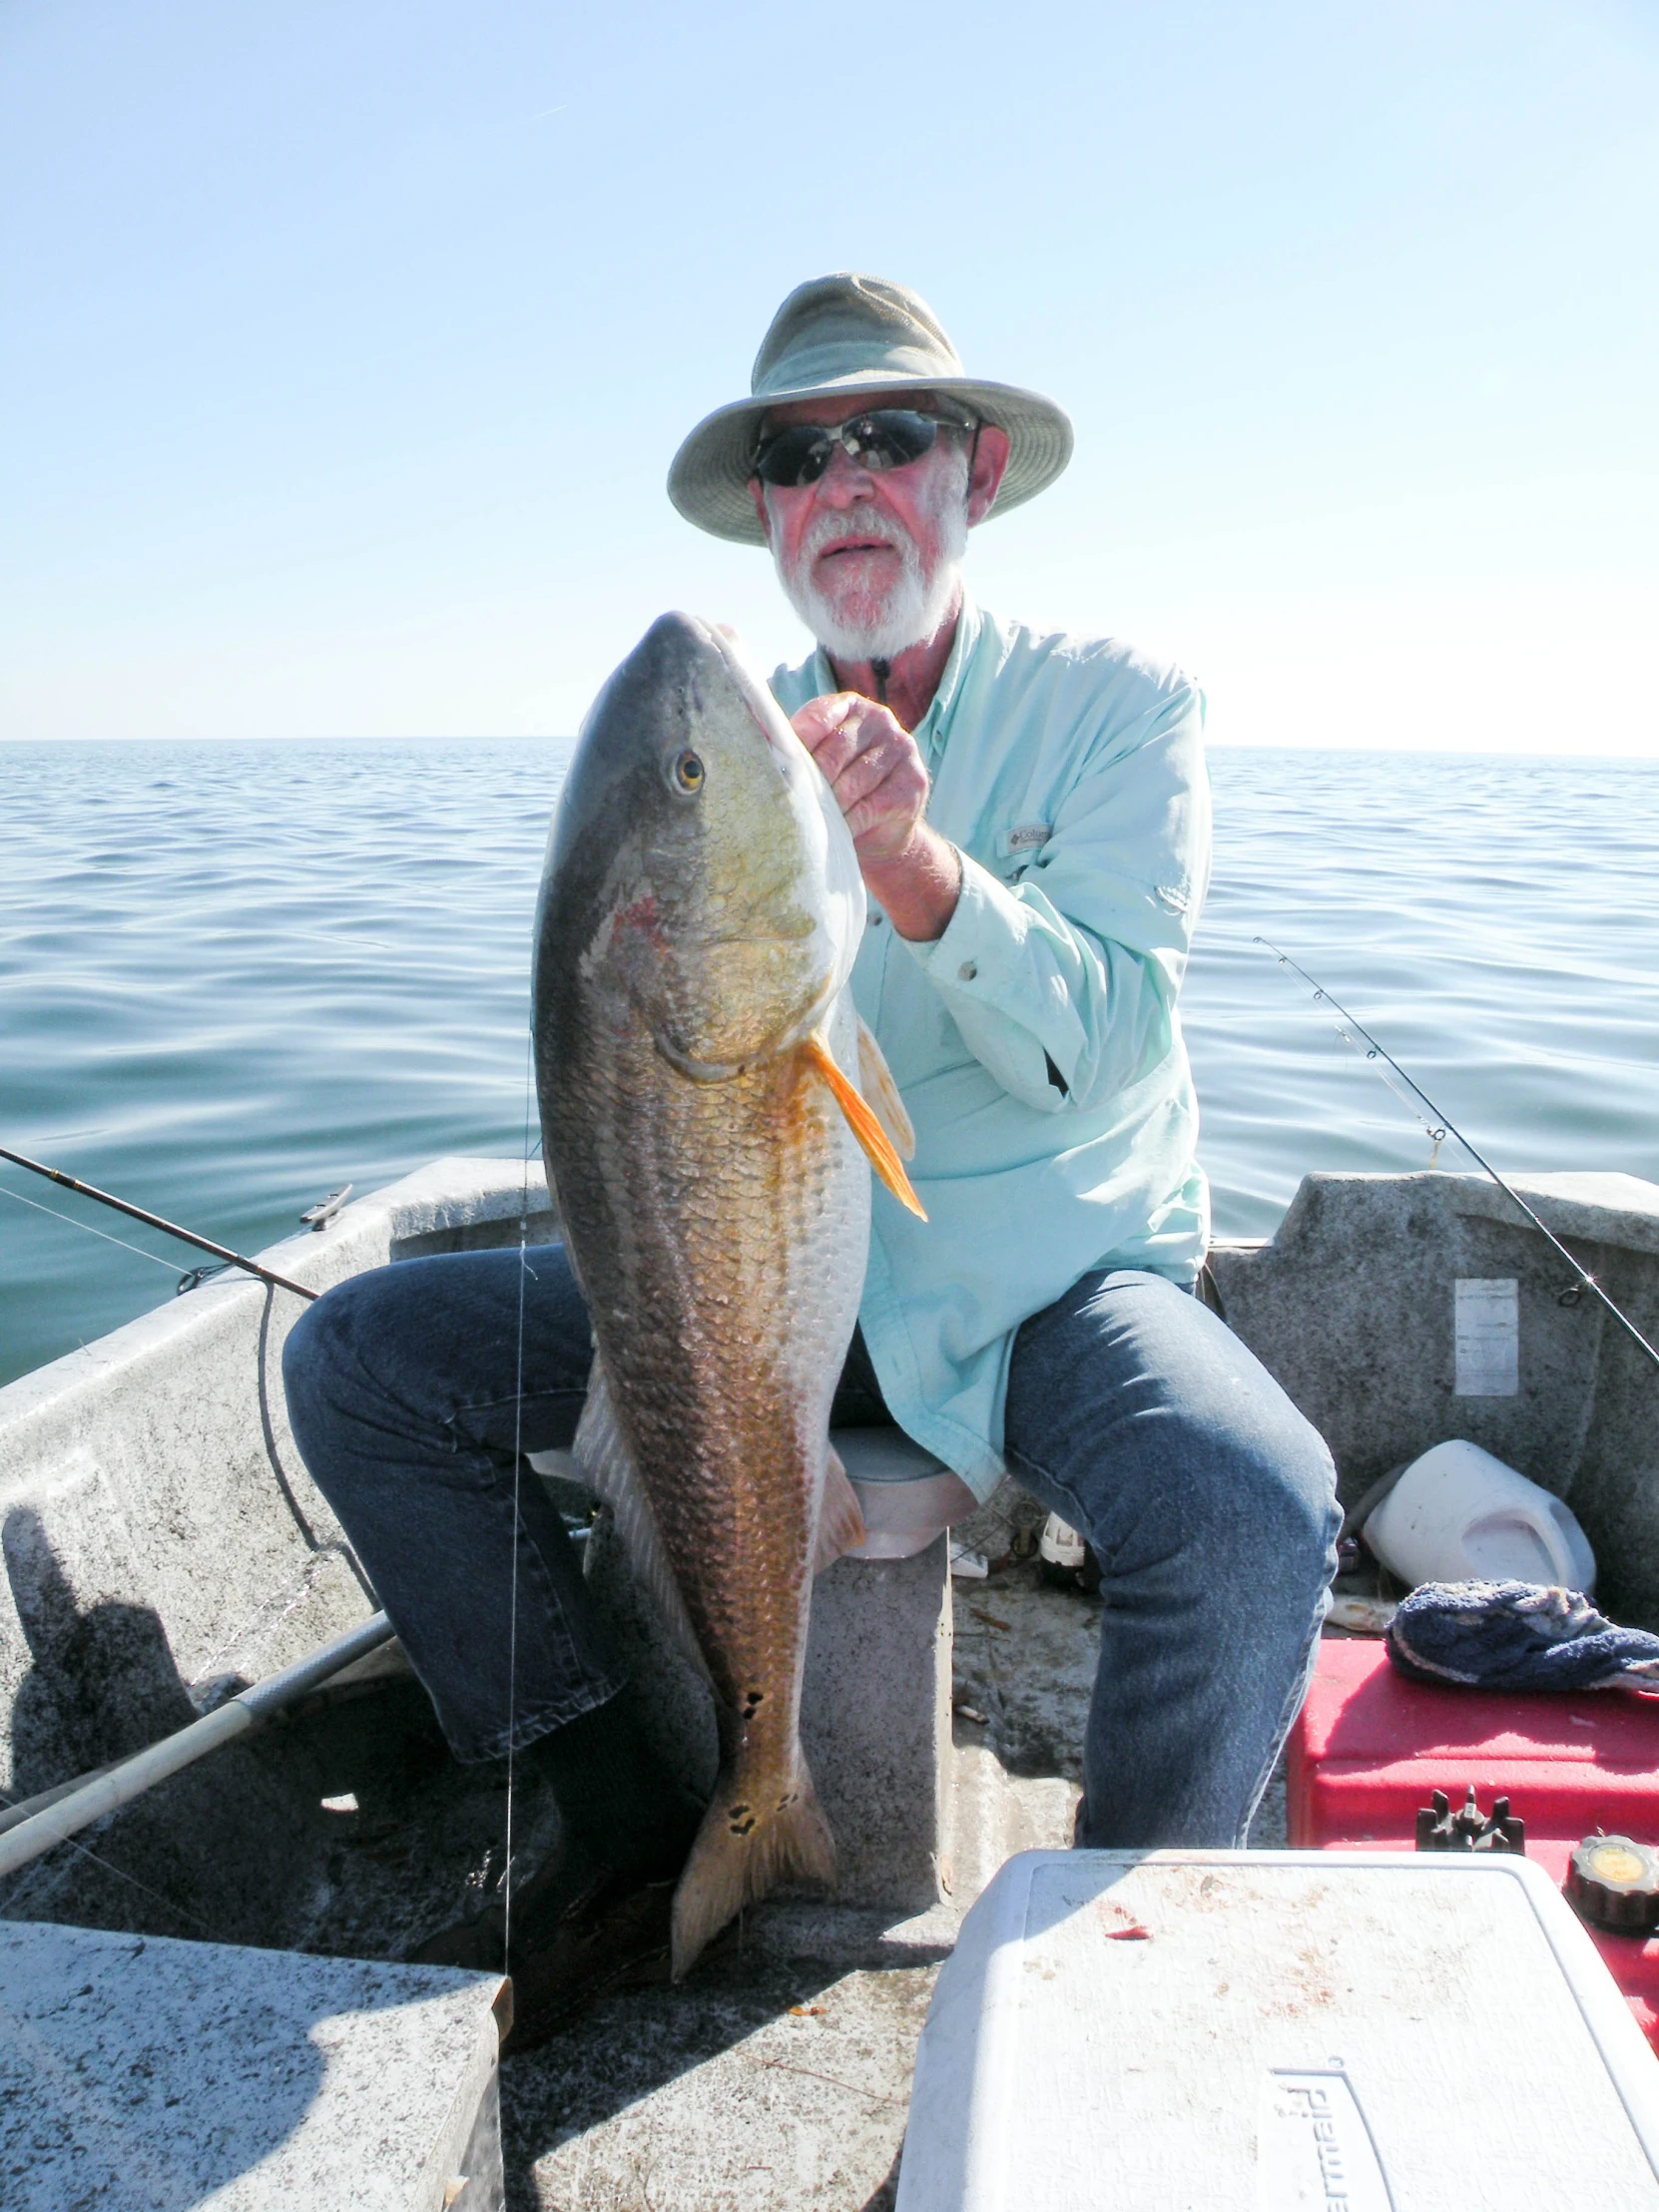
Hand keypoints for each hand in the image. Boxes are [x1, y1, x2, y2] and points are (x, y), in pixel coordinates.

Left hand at [791, 693, 961, 940]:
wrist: (883, 830)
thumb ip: (793, 748)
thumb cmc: (838, 791)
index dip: (797, 744)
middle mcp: (880, 720)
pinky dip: (850, 823)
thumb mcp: (816, 764)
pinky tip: (841, 831)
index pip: (819, 716)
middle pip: (836, 749)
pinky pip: (872, 805)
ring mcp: (901, 748)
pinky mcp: (913, 781)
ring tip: (818, 820)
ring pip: (854, 780)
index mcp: (850, 706)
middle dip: (814, 781)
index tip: (781, 768)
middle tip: (797, 804)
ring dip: (831, 806)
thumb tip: (755, 736)